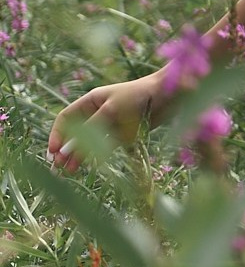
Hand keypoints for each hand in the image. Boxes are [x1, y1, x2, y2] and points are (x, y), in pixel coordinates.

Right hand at [49, 71, 167, 171]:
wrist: (169, 95)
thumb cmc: (138, 96)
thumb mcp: (111, 110)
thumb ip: (90, 129)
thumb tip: (67, 150)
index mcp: (91, 101)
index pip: (66, 119)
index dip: (57, 134)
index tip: (53, 151)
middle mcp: (97, 113)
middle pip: (75, 133)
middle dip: (65, 150)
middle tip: (58, 167)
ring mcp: (109, 124)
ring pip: (89, 142)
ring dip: (79, 156)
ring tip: (70, 171)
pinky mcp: (122, 134)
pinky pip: (105, 146)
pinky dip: (97, 155)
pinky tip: (90, 164)